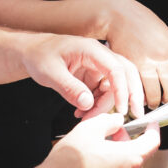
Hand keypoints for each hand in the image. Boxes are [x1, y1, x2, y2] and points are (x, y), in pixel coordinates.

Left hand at [21, 33, 144, 118]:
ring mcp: (98, 66)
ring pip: (115, 86)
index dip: (122, 89)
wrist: (32, 53)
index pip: (115, 68)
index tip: (123, 108)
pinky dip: (98, 105)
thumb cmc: (40, 56)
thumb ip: (69, 88)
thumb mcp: (50, 73)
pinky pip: (103, 92)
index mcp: (91, 50)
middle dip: (132, 93)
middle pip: (125, 73)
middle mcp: (99, 56)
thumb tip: (87, 103)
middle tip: (135, 113)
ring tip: (87, 118)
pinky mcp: (94, 76)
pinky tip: (83, 113)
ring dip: (106, 105)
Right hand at [29, 114, 158, 167]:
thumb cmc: (70, 159)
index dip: (153, 129)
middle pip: (138, 152)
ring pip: (126, 161)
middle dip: (128, 136)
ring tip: (99, 140)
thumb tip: (118, 120)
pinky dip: (110, 159)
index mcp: (129, 158)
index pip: (152, 142)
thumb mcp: (90, 128)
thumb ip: (110, 121)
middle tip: (113, 127)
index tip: (150, 121)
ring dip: (118, 148)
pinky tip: (93, 153)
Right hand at [102, 0, 167, 109]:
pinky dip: (140, 97)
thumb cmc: (142, 21)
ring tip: (154, 102)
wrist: (118, 15)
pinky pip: (138, 91)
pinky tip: (140, 96)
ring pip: (155, 94)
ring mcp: (145, 64)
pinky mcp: (129, 69)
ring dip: (156, 102)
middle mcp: (161, 58)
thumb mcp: (165, 34)